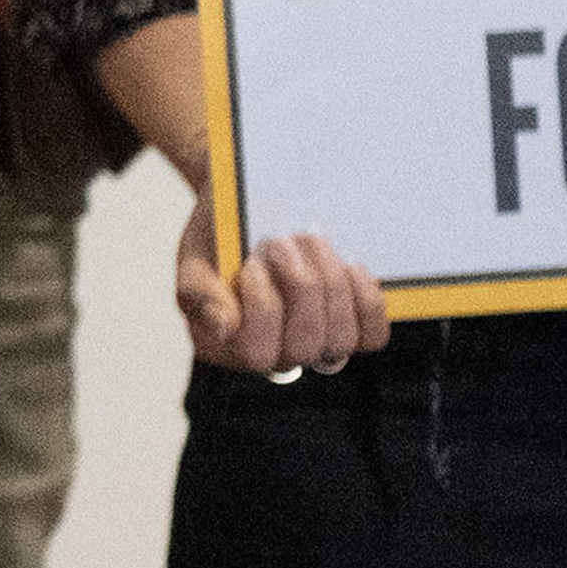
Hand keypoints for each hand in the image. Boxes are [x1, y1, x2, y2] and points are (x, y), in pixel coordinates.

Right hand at [174, 189, 388, 376]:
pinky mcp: (351, 330)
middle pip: (304, 345)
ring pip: (340, 340)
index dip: (262, 309)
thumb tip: (225, 327)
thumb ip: (199, 292)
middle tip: (283, 241)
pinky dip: (367, 302)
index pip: (256, 352)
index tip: (252, 264)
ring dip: (332, 285)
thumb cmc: (218, 239)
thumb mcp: (195, 258)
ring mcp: (317, 345)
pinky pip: (371, 336)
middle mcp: (276, 354)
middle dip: (300, 287)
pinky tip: (351, 266)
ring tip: (312, 240)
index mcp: (230, 348)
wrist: (251, 213)